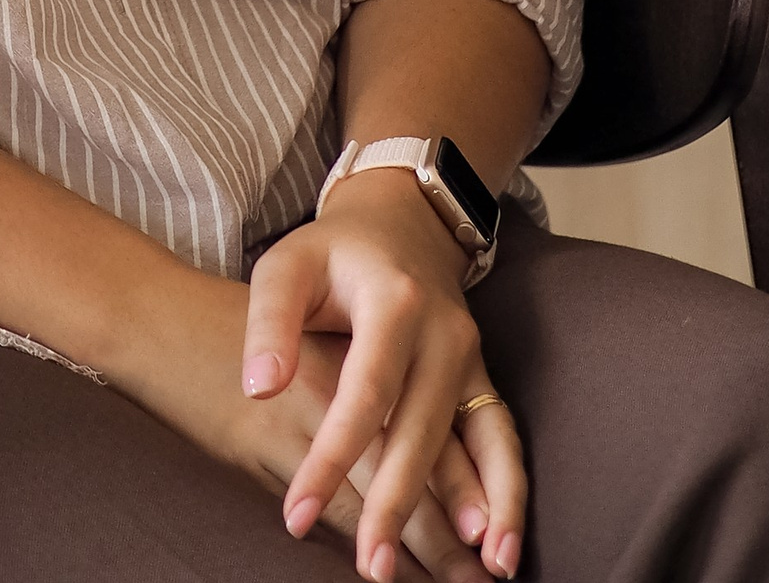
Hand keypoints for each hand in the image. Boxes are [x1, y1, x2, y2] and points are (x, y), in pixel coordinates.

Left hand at [106, 249, 490, 581]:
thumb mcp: (288, 265)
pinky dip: (510, 493)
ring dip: (477, 512)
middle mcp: (442, 333)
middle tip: (372, 568)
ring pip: (477, 443)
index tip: (294, 514)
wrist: (400, 221)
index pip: (362, 395)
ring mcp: (470, 357)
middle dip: (397, 506)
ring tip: (470, 577)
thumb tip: (258, 391)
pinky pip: (502, 439)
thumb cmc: (332, 253)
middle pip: (420, 431)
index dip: (331, 457)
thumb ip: (269, 323)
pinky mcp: (483, 377)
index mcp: (392, 303)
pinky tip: (501, 547)